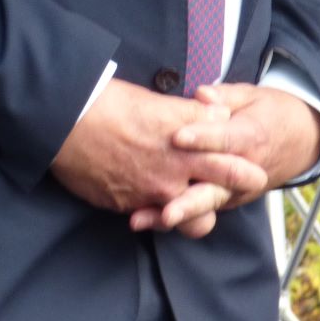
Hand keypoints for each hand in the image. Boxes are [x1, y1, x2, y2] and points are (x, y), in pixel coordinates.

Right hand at [50, 79, 240, 233]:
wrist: (66, 121)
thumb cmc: (112, 103)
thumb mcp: (159, 102)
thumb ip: (194, 113)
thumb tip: (218, 115)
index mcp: (184, 149)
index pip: (229, 168)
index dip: (244, 174)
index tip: (253, 174)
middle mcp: (170, 178)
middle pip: (210, 204)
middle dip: (221, 200)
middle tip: (226, 196)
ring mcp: (146, 195)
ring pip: (181, 218)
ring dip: (185, 210)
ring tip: (182, 199)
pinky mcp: (123, 205)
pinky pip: (146, 215)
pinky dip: (149, 207)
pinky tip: (144, 192)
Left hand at [128, 84, 319, 235]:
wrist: (301, 140)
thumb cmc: (270, 112)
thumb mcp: (253, 95)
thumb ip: (225, 96)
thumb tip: (202, 94)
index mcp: (251, 138)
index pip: (225, 140)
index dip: (201, 138)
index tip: (176, 137)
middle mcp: (244, 171)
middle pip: (216, 189)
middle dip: (188, 202)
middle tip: (165, 210)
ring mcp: (235, 191)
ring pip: (205, 207)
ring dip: (174, 215)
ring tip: (143, 220)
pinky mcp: (227, 199)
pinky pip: (201, 212)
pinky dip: (175, 217)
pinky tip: (144, 218)